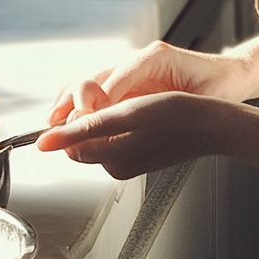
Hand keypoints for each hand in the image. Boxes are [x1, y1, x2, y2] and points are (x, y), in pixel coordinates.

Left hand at [37, 91, 225, 179]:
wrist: (215, 122)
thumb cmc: (178, 114)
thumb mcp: (127, 113)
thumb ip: (82, 128)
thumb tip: (44, 142)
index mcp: (111, 160)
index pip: (70, 139)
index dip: (76, 112)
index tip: (95, 95)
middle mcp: (116, 165)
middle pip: (82, 137)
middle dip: (88, 111)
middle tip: (112, 94)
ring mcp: (130, 159)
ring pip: (99, 132)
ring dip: (104, 111)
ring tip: (129, 97)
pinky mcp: (142, 151)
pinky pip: (117, 132)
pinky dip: (120, 116)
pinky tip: (138, 104)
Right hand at [46, 40, 250, 128]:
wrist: (228, 77)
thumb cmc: (218, 86)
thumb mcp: (204, 96)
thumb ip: (178, 104)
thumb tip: (148, 117)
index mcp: (156, 57)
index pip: (119, 75)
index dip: (101, 99)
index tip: (87, 119)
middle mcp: (138, 59)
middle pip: (95, 74)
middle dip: (76, 99)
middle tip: (64, 124)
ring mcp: (130, 69)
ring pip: (88, 80)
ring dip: (69, 101)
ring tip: (53, 123)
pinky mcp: (126, 82)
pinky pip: (94, 90)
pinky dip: (76, 104)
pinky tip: (65, 121)